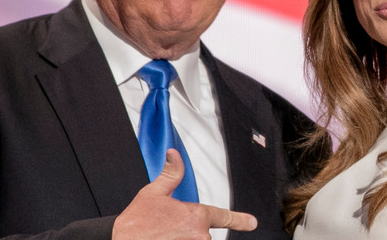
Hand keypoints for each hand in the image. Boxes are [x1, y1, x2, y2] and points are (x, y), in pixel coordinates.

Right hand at [112, 149, 256, 238]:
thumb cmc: (135, 222)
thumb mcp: (153, 192)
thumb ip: (171, 174)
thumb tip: (174, 154)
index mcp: (194, 216)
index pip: (222, 216)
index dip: (239, 220)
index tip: (251, 222)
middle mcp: (198, 236)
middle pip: (202, 233)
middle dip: (188, 231)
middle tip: (165, 229)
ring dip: (182, 238)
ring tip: (163, 236)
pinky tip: (165, 239)